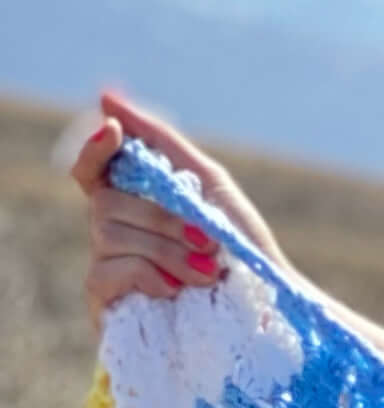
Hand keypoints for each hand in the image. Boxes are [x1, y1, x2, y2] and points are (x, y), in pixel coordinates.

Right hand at [68, 88, 288, 319]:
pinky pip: (105, 272)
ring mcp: (107, 269)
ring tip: (208, 271)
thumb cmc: (242, 247)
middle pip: (105, 201)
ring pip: (107, 234)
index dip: (95, 148)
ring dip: (166, 249)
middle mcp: (114, 234)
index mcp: (133, 203)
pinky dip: (147, 275)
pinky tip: (177, 291)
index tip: (116, 130)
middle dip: (161, 218)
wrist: (268, 311)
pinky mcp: (106, 305)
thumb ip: (160, 140)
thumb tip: (105, 97)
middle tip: (207, 240)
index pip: (91, 170)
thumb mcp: (208, 184)